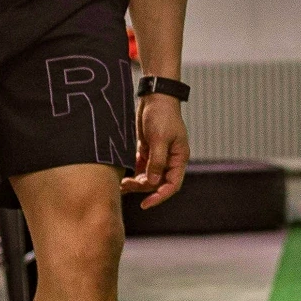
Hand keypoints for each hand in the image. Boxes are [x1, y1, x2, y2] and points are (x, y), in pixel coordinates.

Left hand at [122, 94, 190, 208]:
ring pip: (147, 177)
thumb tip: (153, 182)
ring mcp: (158, 156)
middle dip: (142, 187)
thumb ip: (157, 162)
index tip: (145, 203)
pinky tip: (122, 175)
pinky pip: (140, 168)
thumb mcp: (159, 139)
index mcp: (179, 158)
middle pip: (157, 183)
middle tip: (126, 185)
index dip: (160, 196)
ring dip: (136, 181)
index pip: (172, 185)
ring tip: (121, 183)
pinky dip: (132, 173)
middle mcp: (170, 159)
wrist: (155, 96)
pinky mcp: (147, 150)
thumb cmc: (162, 115)